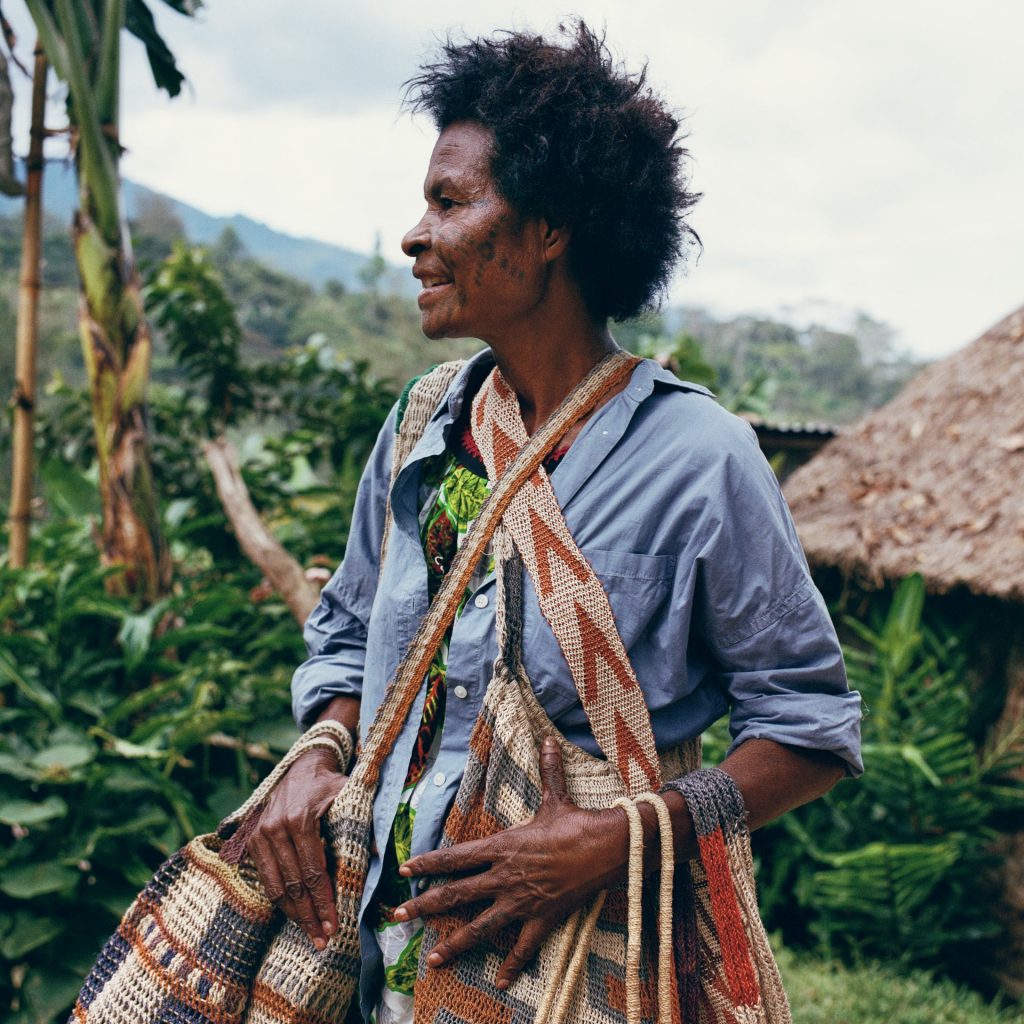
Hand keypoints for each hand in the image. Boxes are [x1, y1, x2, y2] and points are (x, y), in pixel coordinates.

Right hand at [248, 746, 347, 949]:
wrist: (303, 765)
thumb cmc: (331, 785)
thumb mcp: (351, 796)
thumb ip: (364, 824)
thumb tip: (380, 856)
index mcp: (301, 820)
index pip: (314, 872)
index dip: (324, 902)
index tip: (334, 926)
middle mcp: (276, 828)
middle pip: (294, 884)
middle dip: (310, 916)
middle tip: (323, 940)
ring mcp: (261, 834)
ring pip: (276, 886)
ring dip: (294, 914)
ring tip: (310, 935)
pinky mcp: (252, 839)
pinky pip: (265, 877)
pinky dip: (280, 899)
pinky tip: (294, 914)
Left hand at [395, 736, 630, 989]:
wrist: (605, 848)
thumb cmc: (576, 822)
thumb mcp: (555, 796)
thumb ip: (547, 770)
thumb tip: (549, 739)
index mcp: (501, 847)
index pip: (455, 857)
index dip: (428, 864)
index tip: (405, 869)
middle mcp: (503, 876)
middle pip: (456, 894)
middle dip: (423, 906)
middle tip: (398, 916)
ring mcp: (521, 900)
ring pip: (480, 926)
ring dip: (455, 943)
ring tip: (432, 959)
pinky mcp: (542, 918)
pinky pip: (523, 946)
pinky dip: (513, 965)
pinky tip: (501, 982)